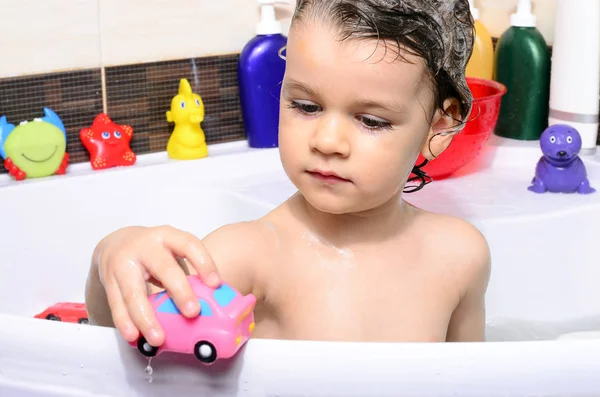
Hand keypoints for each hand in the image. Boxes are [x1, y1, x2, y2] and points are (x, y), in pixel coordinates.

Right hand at [95, 225, 220, 346]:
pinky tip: (134, 336)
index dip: (204, 263)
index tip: (215, 284)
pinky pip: (116, 304)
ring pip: (135, 293)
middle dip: (179, 291)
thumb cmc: (152, 251)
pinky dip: (125, 322)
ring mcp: (124, 263)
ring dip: (147, 318)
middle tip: (192, 312)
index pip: (189, 245)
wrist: (114, 243)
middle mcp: (145, 246)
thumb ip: (187, 269)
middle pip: (164, 268)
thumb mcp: (170, 249)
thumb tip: (210, 301)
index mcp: (166, 236)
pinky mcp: (109, 280)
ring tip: (158, 338)